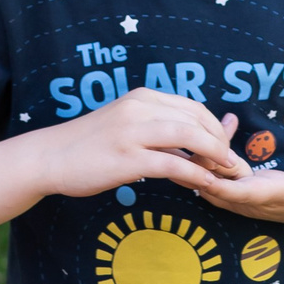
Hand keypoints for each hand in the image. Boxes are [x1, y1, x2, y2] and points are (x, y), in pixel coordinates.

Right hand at [36, 88, 249, 200]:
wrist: (50, 157)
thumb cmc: (90, 145)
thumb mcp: (127, 125)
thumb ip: (162, 128)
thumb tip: (198, 134)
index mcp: (142, 97)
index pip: (194, 108)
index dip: (216, 130)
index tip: (225, 151)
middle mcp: (140, 108)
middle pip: (198, 120)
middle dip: (222, 143)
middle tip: (233, 166)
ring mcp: (133, 132)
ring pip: (191, 137)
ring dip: (216, 156)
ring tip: (227, 174)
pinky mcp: (128, 159)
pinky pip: (174, 164)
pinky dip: (196, 175)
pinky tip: (205, 186)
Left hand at [197, 111, 283, 228]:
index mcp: (281, 194)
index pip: (243, 194)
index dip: (219, 184)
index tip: (200, 171)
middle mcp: (259, 203)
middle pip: (218, 190)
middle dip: (201, 166)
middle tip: (197, 132)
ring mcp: (250, 203)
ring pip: (214, 188)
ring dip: (204, 162)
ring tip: (213, 125)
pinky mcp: (246, 198)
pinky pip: (220, 183)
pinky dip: (212, 162)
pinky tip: (225, 130)